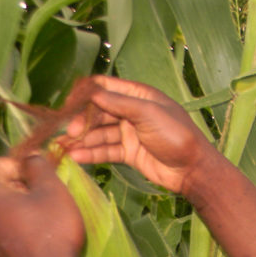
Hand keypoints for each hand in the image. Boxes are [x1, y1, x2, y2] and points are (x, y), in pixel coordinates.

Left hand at [0, 155, 84, 256]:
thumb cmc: (52, 229)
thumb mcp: (52, 189)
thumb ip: (38, 166)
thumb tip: (30, 157)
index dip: (21, 165)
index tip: (42, 178)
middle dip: (20, 186)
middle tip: (46, 197)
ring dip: (20, 205)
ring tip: (43, 217)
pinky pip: (0, 225)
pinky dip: (16, 223)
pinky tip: (36, 234)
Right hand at [60, 76, 215, 193]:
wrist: (192, 169)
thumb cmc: (175, 134)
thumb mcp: (148, 113)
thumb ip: (119, 103)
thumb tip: (91, 92)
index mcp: (138, 95)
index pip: (105, 88)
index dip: (86, 93)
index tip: (68, 103)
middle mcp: (131, 112)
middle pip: (98, 112)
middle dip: (82, 122)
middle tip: (70, 134)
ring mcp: (129, 133)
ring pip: (100, 134)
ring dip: (82, 140)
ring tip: (62, 148)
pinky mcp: (128, 153)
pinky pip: (106, 150)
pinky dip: (91, 154)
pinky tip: (75, 157)